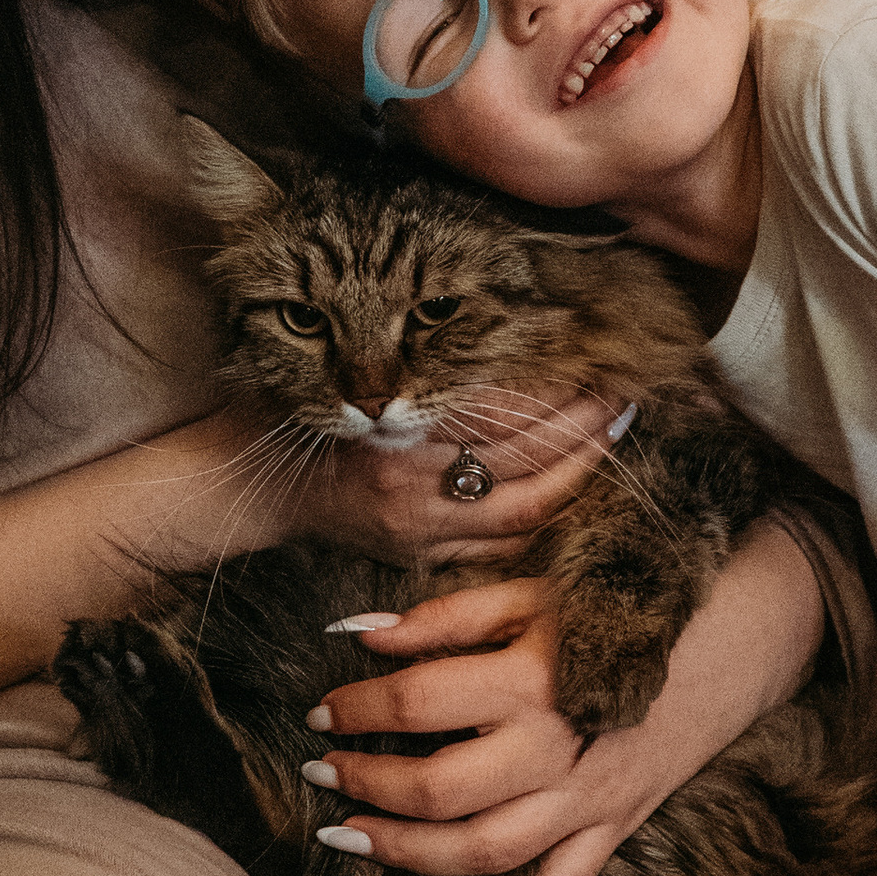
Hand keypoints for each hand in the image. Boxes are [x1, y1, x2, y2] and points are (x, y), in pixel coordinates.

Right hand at [273, 389, 625, 567]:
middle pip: (525, 460)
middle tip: (622, 394)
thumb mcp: (343, 367)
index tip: (595, 362)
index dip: (555, 390)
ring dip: (579, 472)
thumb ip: (407, 358)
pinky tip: (572, 487)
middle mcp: (412, 489)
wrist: (254, 492)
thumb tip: (493, 317)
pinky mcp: (422, 558)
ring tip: (613, 434)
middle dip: (583, 427)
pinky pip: (501, 548)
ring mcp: (421, 533)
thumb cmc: (298, 414)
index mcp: (393, 433)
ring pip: (526, 510)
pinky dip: (544, 519)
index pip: (499, 410)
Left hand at [297, 577, 670, 875]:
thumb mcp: (529, 597)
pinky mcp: (610, 831)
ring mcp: (586, 802)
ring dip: (405, 853)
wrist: (720, 647)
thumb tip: (355, 635)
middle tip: (320, 776)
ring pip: (482, 853)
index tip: (319, 715)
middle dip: (366, 786)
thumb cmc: (612, 616)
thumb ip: (442, 618)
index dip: (356, 711)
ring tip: (349, 838)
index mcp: (532, 681)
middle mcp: (556, 750)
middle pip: (438, 790)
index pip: (417, 704)